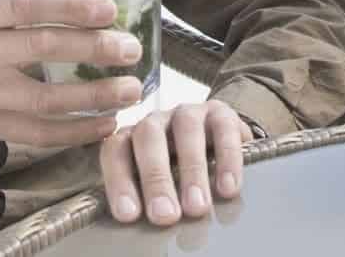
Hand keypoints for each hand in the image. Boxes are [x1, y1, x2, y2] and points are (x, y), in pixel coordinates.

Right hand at [0, 0, 144, 148]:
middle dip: (95, 51)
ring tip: (130, 90)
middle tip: (132, 49)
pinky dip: (75, 132)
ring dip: (94, 98)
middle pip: (43, 50)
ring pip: (45, 100)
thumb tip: (85, 10)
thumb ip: (16, 12)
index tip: (109, 7)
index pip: (27, 6)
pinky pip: (36, 134)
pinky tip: (104, 124)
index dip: (70, 6)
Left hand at [100, 101, 252, 225]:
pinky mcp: (222, 113)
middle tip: (165, 215)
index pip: (116, 150)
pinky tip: (227, 188)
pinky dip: (227, 159)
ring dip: (192, 170)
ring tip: (197, 207)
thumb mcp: (159, 183)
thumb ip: (148, 197)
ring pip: (186, 129)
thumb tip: (144, 231)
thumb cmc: (179, 170)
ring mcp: (189, 113)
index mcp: (133, 138)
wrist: (218, 141)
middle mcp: (157, 120)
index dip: (120, 180)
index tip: (129, 215)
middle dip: (156, 178)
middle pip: (148, 138)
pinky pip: (224, 129)